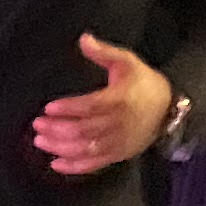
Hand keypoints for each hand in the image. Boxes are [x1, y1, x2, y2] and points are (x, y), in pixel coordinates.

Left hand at [30, 35, 172, 176]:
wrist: (168, 109)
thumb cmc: (143, 83)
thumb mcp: (126, 61)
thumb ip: (103, 52)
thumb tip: (83, 38)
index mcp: (119, 99)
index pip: (90, 106)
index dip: (68, 108)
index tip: (48, 107)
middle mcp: (118, 124)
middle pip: (84, 130)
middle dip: (57, 129)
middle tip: (37, 125)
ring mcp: (118, 142)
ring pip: (86, 149)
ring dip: (60, 147)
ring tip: (40, 141)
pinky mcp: (118, 155)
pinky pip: (94, 165)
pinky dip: (74, 167)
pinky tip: (55, 164)